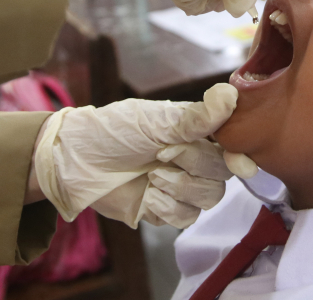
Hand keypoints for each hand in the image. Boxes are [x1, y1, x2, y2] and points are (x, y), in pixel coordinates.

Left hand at [33, 83, 239, 227]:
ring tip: (151, 176)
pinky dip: (167, 207)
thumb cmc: (112, 131)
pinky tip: (147, 195)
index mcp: (195, 132)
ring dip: (179, 187)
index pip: (233, 145)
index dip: (238, 154)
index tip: (235, 160)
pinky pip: (185, 218)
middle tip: (160, 154)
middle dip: (194, 165)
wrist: (75, 163)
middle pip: (223, 174)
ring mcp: (180, 186)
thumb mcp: (153, 120)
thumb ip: (195, 117)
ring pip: (209, 199)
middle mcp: (193, 159)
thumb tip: (230, 95)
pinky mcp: (165, 210)